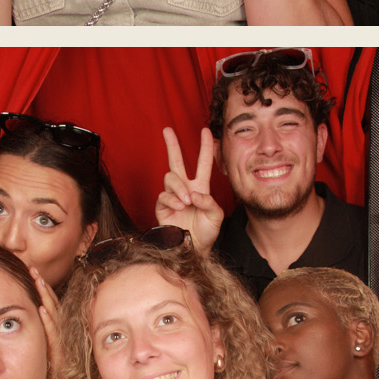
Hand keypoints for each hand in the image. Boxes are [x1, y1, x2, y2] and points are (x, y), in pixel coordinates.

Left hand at [28, 265, 63, 378]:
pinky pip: (54, 336)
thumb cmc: (47, 375)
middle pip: (52, 305)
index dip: (43, 289)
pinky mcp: (60, 355)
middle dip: (42, 287)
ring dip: (46, 297)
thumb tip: (24, 318)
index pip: (50, 305)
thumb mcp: (40, 350)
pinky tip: (41, 309)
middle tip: (32, 269)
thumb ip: (36, 335)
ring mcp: (61, 344)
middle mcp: (60, 334)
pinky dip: (48, 321)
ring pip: (54, 316)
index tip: (33, 274)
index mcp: (55, 331)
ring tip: (37, 281)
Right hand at [155, 126, 223, 251]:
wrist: (194, 248)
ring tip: (186, 201)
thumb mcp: (216, 216)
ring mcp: (173, 196)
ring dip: (179, 187)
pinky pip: (163, 194)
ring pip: (171, 177)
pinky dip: (172, 199)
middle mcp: (185, 188)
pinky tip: (179, 206)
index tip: (206, 131)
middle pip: (177, 161)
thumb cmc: (207, 232)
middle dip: (172, 145)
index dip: (205, 147)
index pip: (203, 163)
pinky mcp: (162, 206)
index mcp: (200, 188)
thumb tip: (193, 193)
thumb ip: (209, 201)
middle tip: (167, 129)